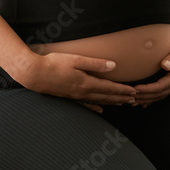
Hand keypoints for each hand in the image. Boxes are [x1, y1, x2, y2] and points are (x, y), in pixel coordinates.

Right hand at [24, 45, 138, 112]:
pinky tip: (101, 110)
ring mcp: (76, 96)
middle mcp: (83, 92)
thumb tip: (113, 66)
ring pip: (98, 101)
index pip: (110, 88)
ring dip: (112, 102)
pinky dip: (96, 108)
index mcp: (87, 83)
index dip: (123, 90)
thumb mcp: (76, 59)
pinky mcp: (69, 97)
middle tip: (135, 100)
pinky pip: (86, 105)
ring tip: (123, 104)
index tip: (135, 92)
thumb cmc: (53, 64)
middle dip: (121, 98)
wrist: (34, 74)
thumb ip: (95, 64)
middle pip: (107, 96)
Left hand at [130, 35, 169, 107]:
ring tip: (131, 101)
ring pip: (158, 97)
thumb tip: (165, 65)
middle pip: (157, 95)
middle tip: (128, 96)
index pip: (159, 87)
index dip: (146, 89)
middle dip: (142, 97)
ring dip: (144, 100)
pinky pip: (160, 95)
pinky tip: (141, 102)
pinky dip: (150, 99)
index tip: (135, 88)